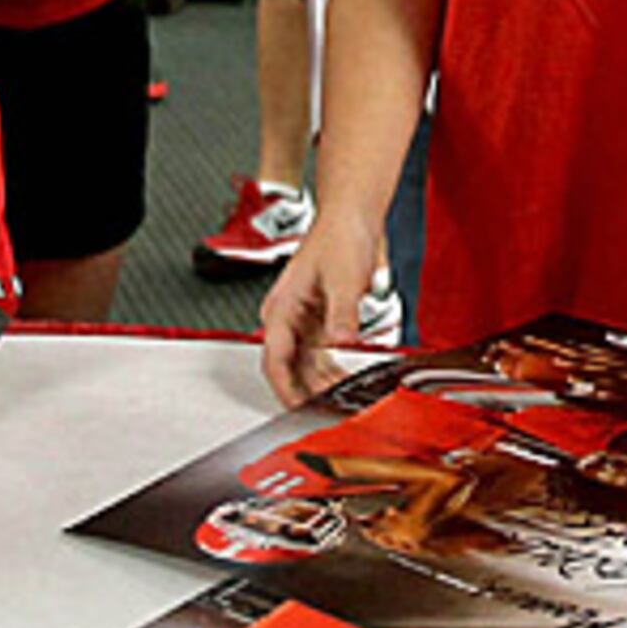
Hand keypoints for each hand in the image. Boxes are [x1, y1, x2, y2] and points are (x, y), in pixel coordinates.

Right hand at [260, 216, 383, 406]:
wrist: (351, 216)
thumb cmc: (339, 236)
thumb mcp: (343, 277)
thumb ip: (341, 313)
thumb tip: (339, 342)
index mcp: (282, 307)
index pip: (275, 358)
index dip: (286, 387)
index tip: (300, 408)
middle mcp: (288, 317)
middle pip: (288, 366)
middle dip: (306, 392)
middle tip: (327, 412)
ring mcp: (303, 319)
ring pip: (305, 364)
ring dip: (320, 384)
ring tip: (339, 402)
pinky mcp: (320, 319)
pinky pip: (320, 354)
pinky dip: (330, 370)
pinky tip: (344, 382)